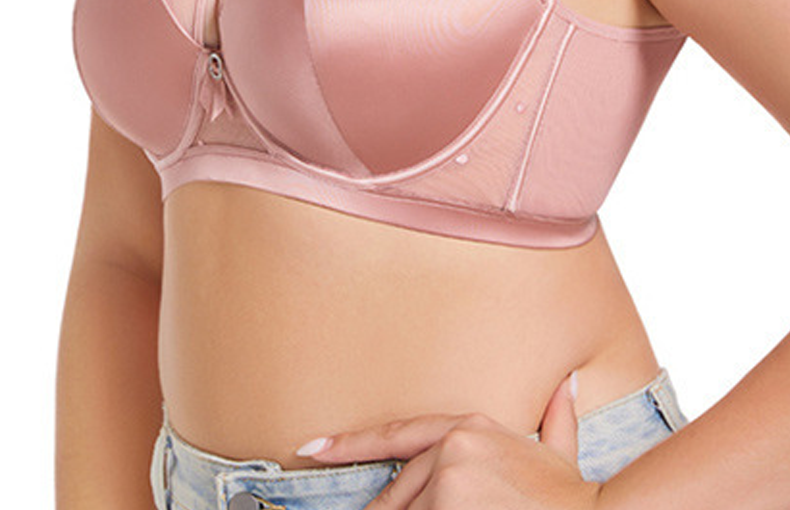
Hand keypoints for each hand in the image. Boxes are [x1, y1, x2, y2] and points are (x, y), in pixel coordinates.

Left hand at [295, 372, 604, 509]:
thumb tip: (569, 386)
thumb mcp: (560, 454)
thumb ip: (556, 420)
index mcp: (467, 428)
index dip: (348, 443)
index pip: (395, 436)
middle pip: (397, 493)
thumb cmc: (572, 499)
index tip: (311, 448)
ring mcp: (445, 480)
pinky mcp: (445, 506)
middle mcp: (450, 448)